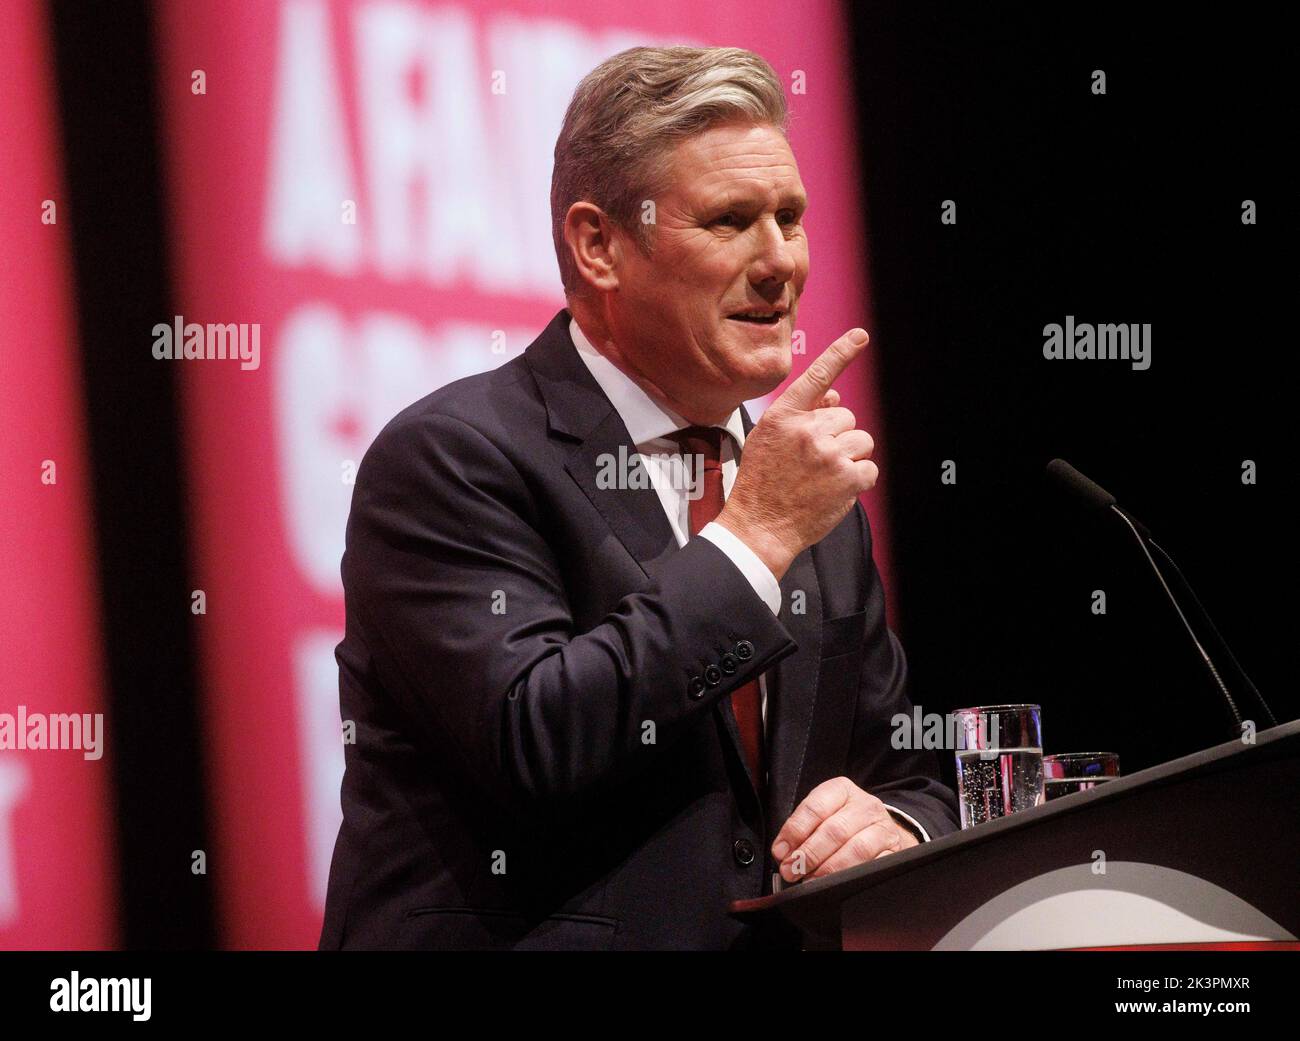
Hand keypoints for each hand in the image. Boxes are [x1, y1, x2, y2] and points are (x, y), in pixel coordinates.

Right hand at [716, 329, 876, 580]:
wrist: (758, 526)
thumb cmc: (761, 483)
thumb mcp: (767, 440)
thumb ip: (800, 416)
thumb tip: (835, 397)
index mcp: (783, 416)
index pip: (817, 377)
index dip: (841, 352)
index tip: (860, 335)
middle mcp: (807, 430)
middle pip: (847, 418)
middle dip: (838, 437)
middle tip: (815, 461)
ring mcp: (828, 454)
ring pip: (862, 441)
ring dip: (850, 458)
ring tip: (825, 476)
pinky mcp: (846, 479)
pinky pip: (869, 468)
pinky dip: (858, 480)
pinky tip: (835, 490)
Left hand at [770, 776, 917, 883]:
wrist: (882, 831)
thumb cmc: (844, 823)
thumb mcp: (823, 814)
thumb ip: (803, 828)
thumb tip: (782, 853)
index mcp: (841, 790)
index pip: (815, 807)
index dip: (795, 831)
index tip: (780, 852)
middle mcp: (865, 805)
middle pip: (834, 830)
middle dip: (809, 854)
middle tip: (791, 870)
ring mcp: (883, 827)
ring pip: (855, 849)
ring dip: (829, 868)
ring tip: (810, 880)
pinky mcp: (894, 851)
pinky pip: (873, 865)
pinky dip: (852, 876)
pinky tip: (837, 883)